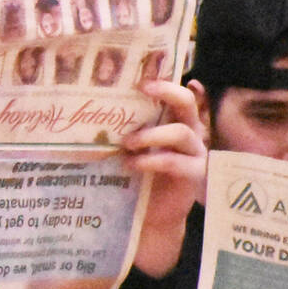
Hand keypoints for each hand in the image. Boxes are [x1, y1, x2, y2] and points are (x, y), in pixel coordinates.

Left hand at [122, 80, 207, 277]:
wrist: (152, 214)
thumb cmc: (139, 175)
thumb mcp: (131, 147)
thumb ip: (125, 127)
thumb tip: (92, 105)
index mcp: (174, 120)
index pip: (174, 93)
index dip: (164, 80)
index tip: (141, 74)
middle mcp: (189, 131)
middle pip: (186, 103)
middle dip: (167, 91)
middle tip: (142, 88)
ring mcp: (195, 153)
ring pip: (180, 132)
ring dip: (151, 134)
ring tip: (126, 142)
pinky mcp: (194, 175)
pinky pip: (175, 162)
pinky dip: (151, 160)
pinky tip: (132, 164)